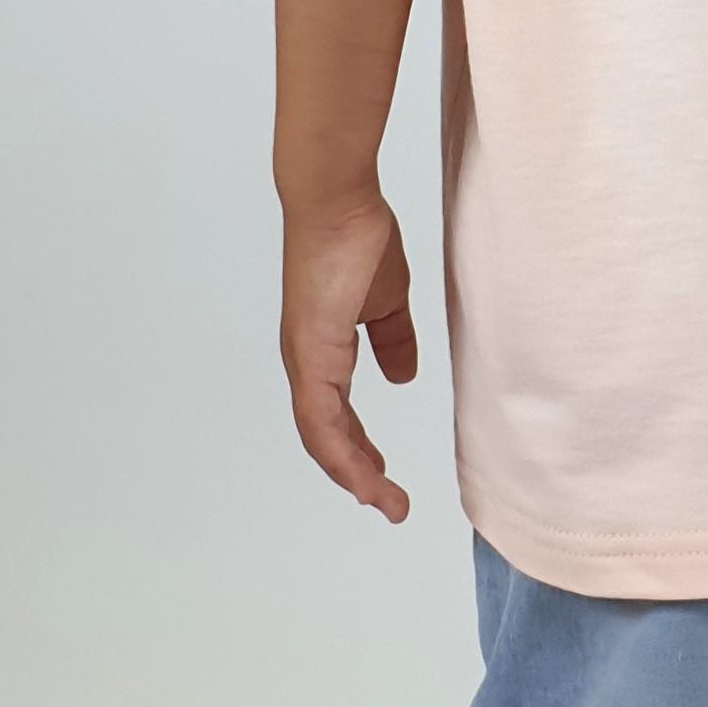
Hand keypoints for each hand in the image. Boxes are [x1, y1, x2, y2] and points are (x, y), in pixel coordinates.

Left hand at [279, 190, 419, 520]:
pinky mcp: (311, 355)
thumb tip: (402, 375)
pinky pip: (322, 420)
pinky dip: (342, 454)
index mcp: (323, 350)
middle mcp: (307, 362)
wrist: (338, 202)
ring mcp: (305, 360)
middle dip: (358, 474)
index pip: (336, 416)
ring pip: (322, 438)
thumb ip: (392, 339)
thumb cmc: (358, 238)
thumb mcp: (387, 302)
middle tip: (389, 503)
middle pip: (326, 437)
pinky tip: (364, 478)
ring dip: (353, 475)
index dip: (358, 449)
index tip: (383, 474)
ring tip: (385, 503)